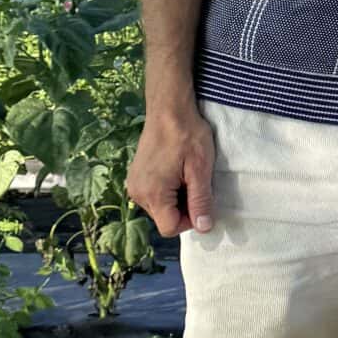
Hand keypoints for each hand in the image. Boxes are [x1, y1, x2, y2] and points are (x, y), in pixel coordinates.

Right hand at [128, 101, 217, 235]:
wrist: (168, 109)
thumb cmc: (187, 135)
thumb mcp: (200, 169)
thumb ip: (200, 200)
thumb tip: (204, 228)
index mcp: (152, 194)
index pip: (170, 228)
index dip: (190, 220)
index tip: (201, 199)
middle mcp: (137, 193)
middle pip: (165, 218)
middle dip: (184, 208)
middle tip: (195, 181)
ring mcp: (134, 184)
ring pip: (160, 207)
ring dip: (177, 198)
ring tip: (185, 173)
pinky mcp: (135, 176)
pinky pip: (154, 195)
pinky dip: (168, 189)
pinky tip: (175, 170)